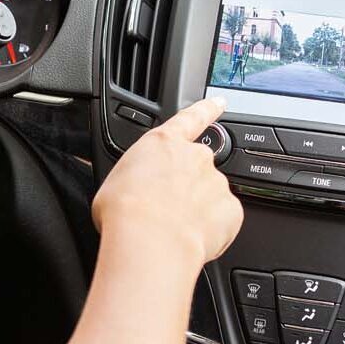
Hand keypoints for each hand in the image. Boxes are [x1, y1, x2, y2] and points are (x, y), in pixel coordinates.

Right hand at [92, 97, 240, 267]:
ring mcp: (216, 183)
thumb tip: (132, 189)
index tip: (220, 102)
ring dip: (197, 211)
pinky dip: (212, 231)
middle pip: (198, 167)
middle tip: (167, 210)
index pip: (191, 118)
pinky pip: (223, 221)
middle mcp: (195, 157)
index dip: (206, 109)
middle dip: (187, 186)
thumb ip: (134, 177)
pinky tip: (190, 240)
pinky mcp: (231, 210)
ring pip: (210, 197)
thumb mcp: (113, 183)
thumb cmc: (125, 211)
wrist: (149, 241)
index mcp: (164, 144)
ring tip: (173, 231)